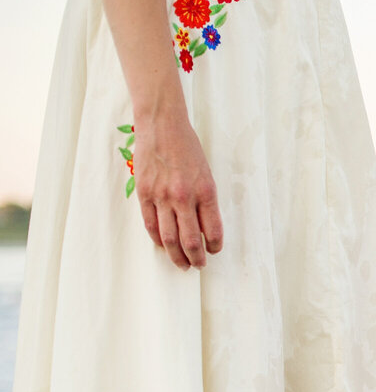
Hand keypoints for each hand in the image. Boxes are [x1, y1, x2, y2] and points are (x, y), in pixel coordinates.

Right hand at [135, 113, 222, 270]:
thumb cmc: (188, 149)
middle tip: (198, 266)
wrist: (162, 126)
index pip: (213, 231)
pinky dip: (157, 239)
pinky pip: (150, 224)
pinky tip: (163, 245)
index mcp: (206, 192)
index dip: (214, 247)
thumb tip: (204, 228)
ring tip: (182, 264)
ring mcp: (162, 196)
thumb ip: (206, 201)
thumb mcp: (207, 174)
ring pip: (169, 238)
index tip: (213, 251)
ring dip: (176, 255)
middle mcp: (184, 197)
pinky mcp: (144, 193)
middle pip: (190, 241)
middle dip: (196, 258)